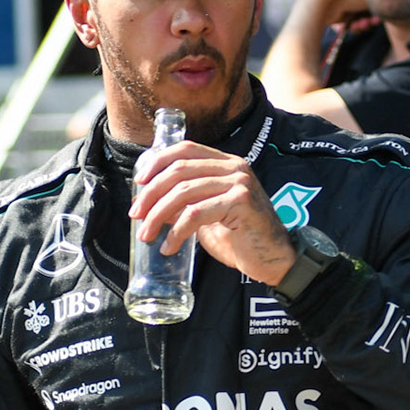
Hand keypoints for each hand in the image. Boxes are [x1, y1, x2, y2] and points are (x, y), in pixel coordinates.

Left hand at [130, 141, 297, 285]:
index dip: (157, 161)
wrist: (274, 261)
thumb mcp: (206, 217)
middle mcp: (234, 167)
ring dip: (158, 214)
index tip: (138, 183)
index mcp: (226, 164)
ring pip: (184, 191)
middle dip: (151, 193)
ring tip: (146, 234)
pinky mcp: (241, 203)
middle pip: (180, 170)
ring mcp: (239, 183)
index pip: (185, 149)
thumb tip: (145, 201)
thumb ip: (184, 204)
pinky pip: (197, 213)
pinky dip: (177, 231)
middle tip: (136, 215)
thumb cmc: (240, 240)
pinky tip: (168, 246)